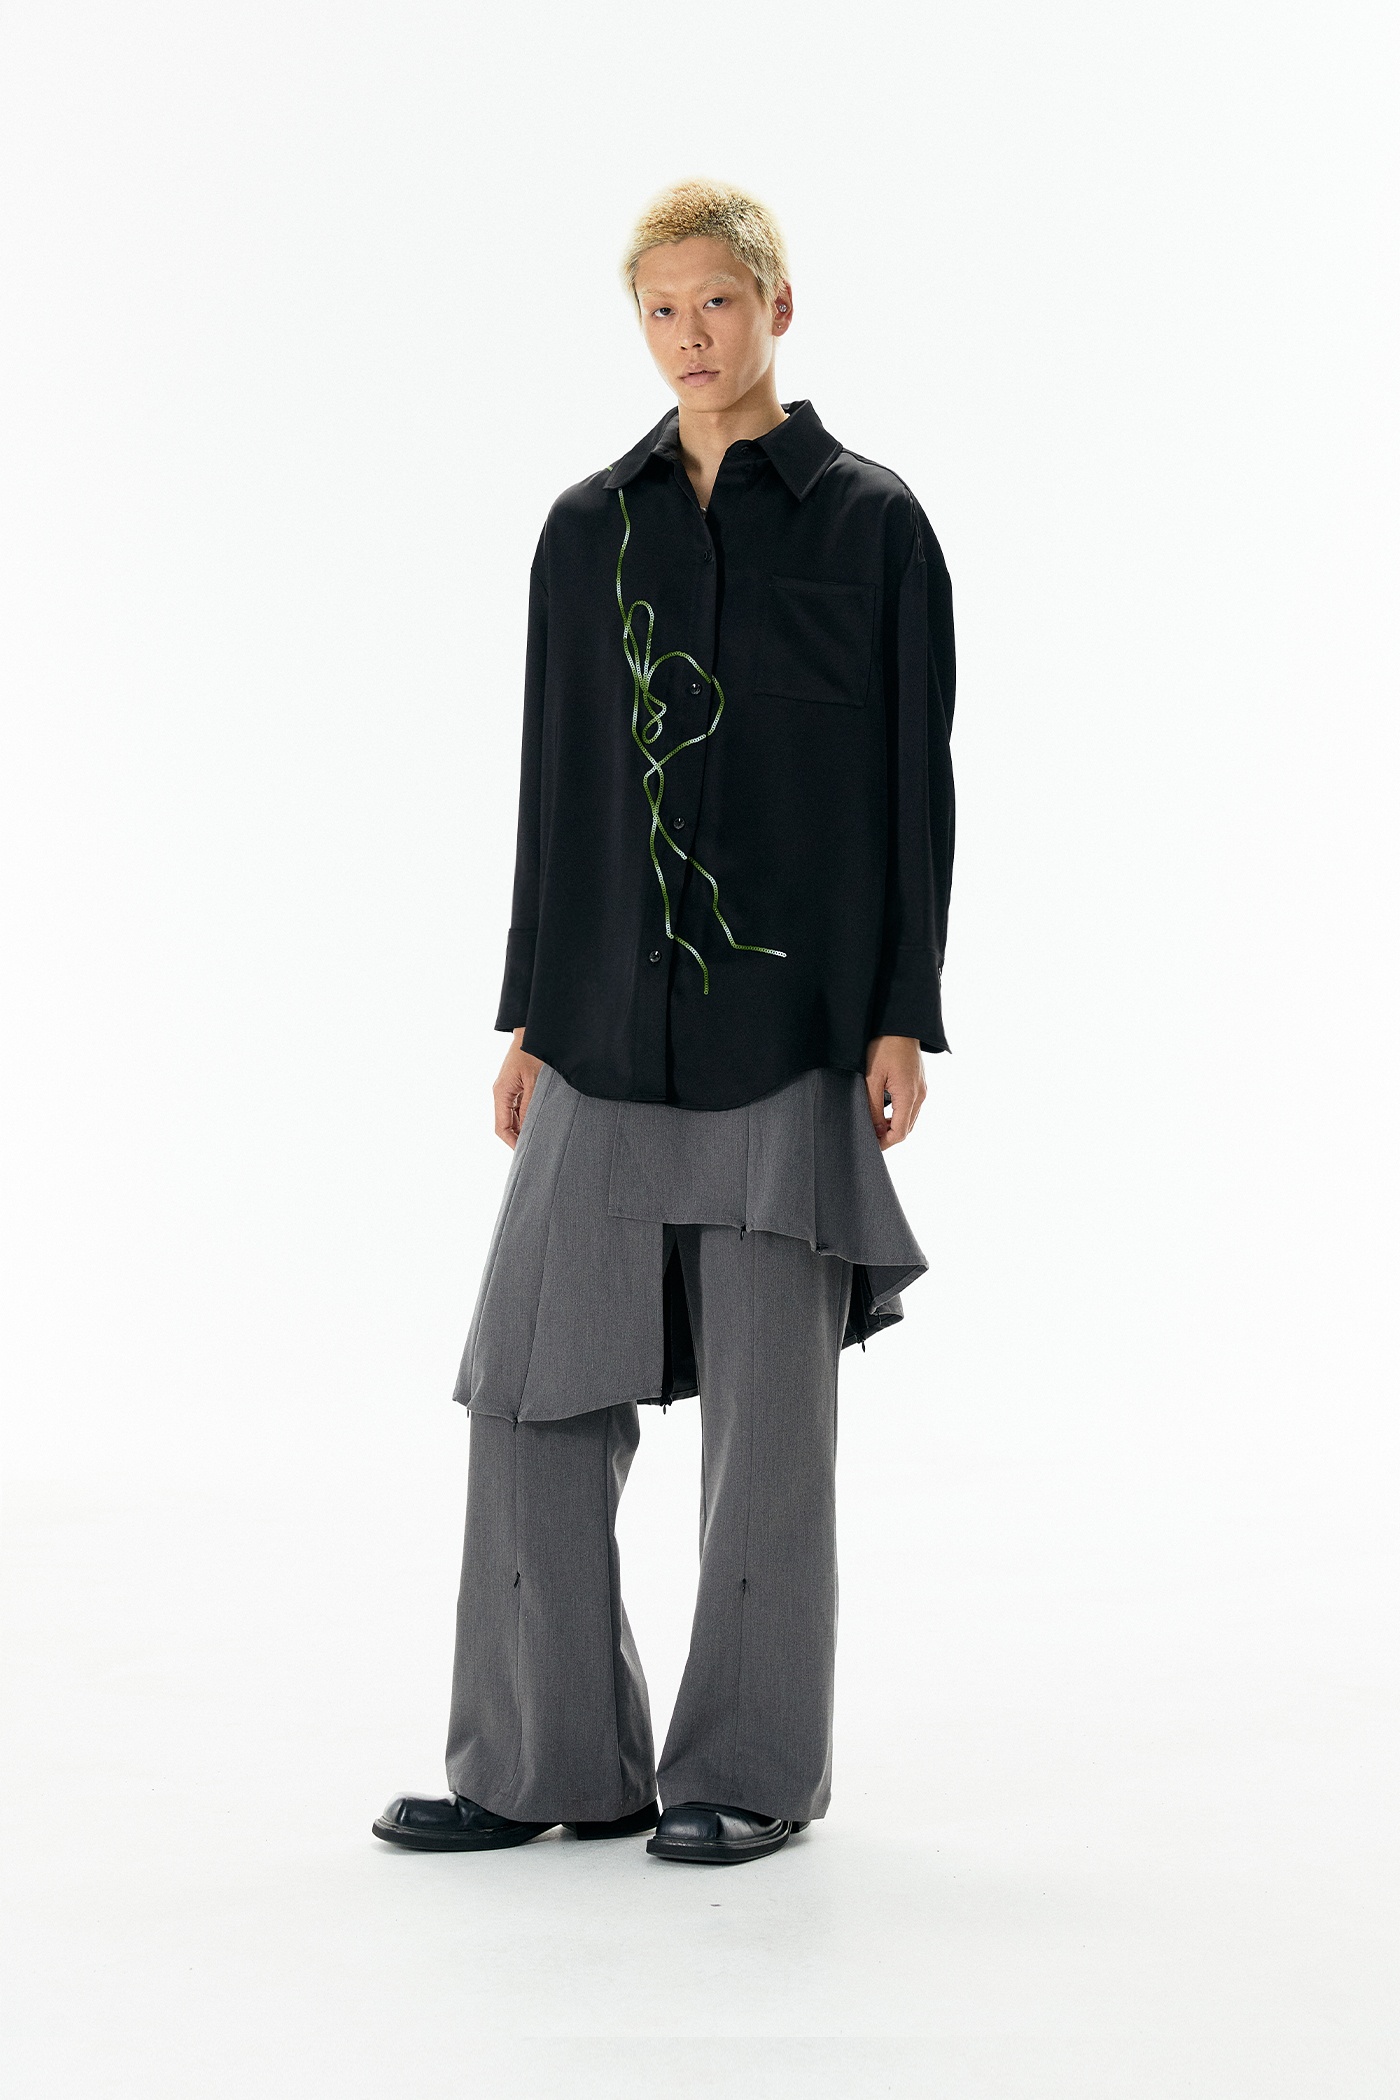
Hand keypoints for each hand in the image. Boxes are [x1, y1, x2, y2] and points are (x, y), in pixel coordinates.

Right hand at [493, 1029, 543, 1148]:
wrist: (531, 1032)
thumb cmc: (532, 1052)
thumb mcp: (534, 1082)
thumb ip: (530, 1106)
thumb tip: (528, 1130)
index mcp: (501, 1093)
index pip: (501, 1127)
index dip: (512, 1143)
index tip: (526, 1152)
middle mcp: (500, 1093)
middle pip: (505, 1125)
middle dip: (518, 1138)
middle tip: (536, 1148)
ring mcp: (507, 1090)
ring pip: (511, 1118)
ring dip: (523, 1128)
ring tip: (540, 1137)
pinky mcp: (514, 1086)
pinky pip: (517, 1108)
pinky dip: (526, 1117)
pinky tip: (538, 1122)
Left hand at [864, 1034, 925, 1148]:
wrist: (900, 1025)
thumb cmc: (884, 1047)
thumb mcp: (872, 1078)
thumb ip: (874, 1106)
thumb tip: (876, 1129)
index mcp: (909, 1096)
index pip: (900, 1132)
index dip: (884, 1143)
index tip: (869, 1144)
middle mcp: (920, 1095)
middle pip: (907, 1129)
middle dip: (888, 1136)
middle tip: (868, 1136)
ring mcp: (923, 1090)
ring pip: (910, 1119)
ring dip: (894, 1126)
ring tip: (874, 1125)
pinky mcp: (920, 1084)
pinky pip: (912, 1108)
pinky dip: (899, 1115)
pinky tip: (885, 1112)